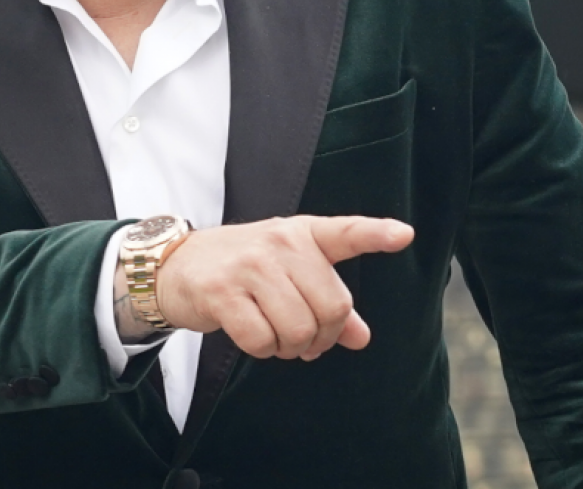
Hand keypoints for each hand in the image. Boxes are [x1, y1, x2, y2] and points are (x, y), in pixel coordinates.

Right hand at [155, 215, 412, 360]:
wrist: (177, 266)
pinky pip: (262, 341)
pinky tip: (252, 335)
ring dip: (291, 347)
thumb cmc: (243, 269)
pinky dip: (262, 350)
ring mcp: (250, 266)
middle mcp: (280, 243)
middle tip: (304, 339)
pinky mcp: (223, 293)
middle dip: (322, 337)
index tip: (405, 234)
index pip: (345, 232)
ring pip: (299, 329)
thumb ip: (327, 301)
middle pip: (332, 307)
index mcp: (302, 234)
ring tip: (276, 336)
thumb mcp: (289, 273)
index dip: (376, 234)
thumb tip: (361, 337)